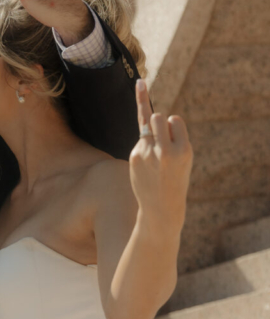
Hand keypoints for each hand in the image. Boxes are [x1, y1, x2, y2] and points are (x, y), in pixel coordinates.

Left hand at [129, 79, 192, 231]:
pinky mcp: (135, 157)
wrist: (161, 206)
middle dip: (159, 121)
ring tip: (154, 143)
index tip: (174, 131)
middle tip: (161, 134)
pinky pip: (141, 140)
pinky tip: (149, 163)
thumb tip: (149, 113)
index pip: (174, 119)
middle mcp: (165, 151)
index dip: (174, 124)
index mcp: (183, 150)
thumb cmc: (176, 176)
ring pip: (146, 123)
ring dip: (151, 127)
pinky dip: (146, 146)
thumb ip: (171, 136)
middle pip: (157, 117)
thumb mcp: (182, 157)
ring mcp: (148, 154)